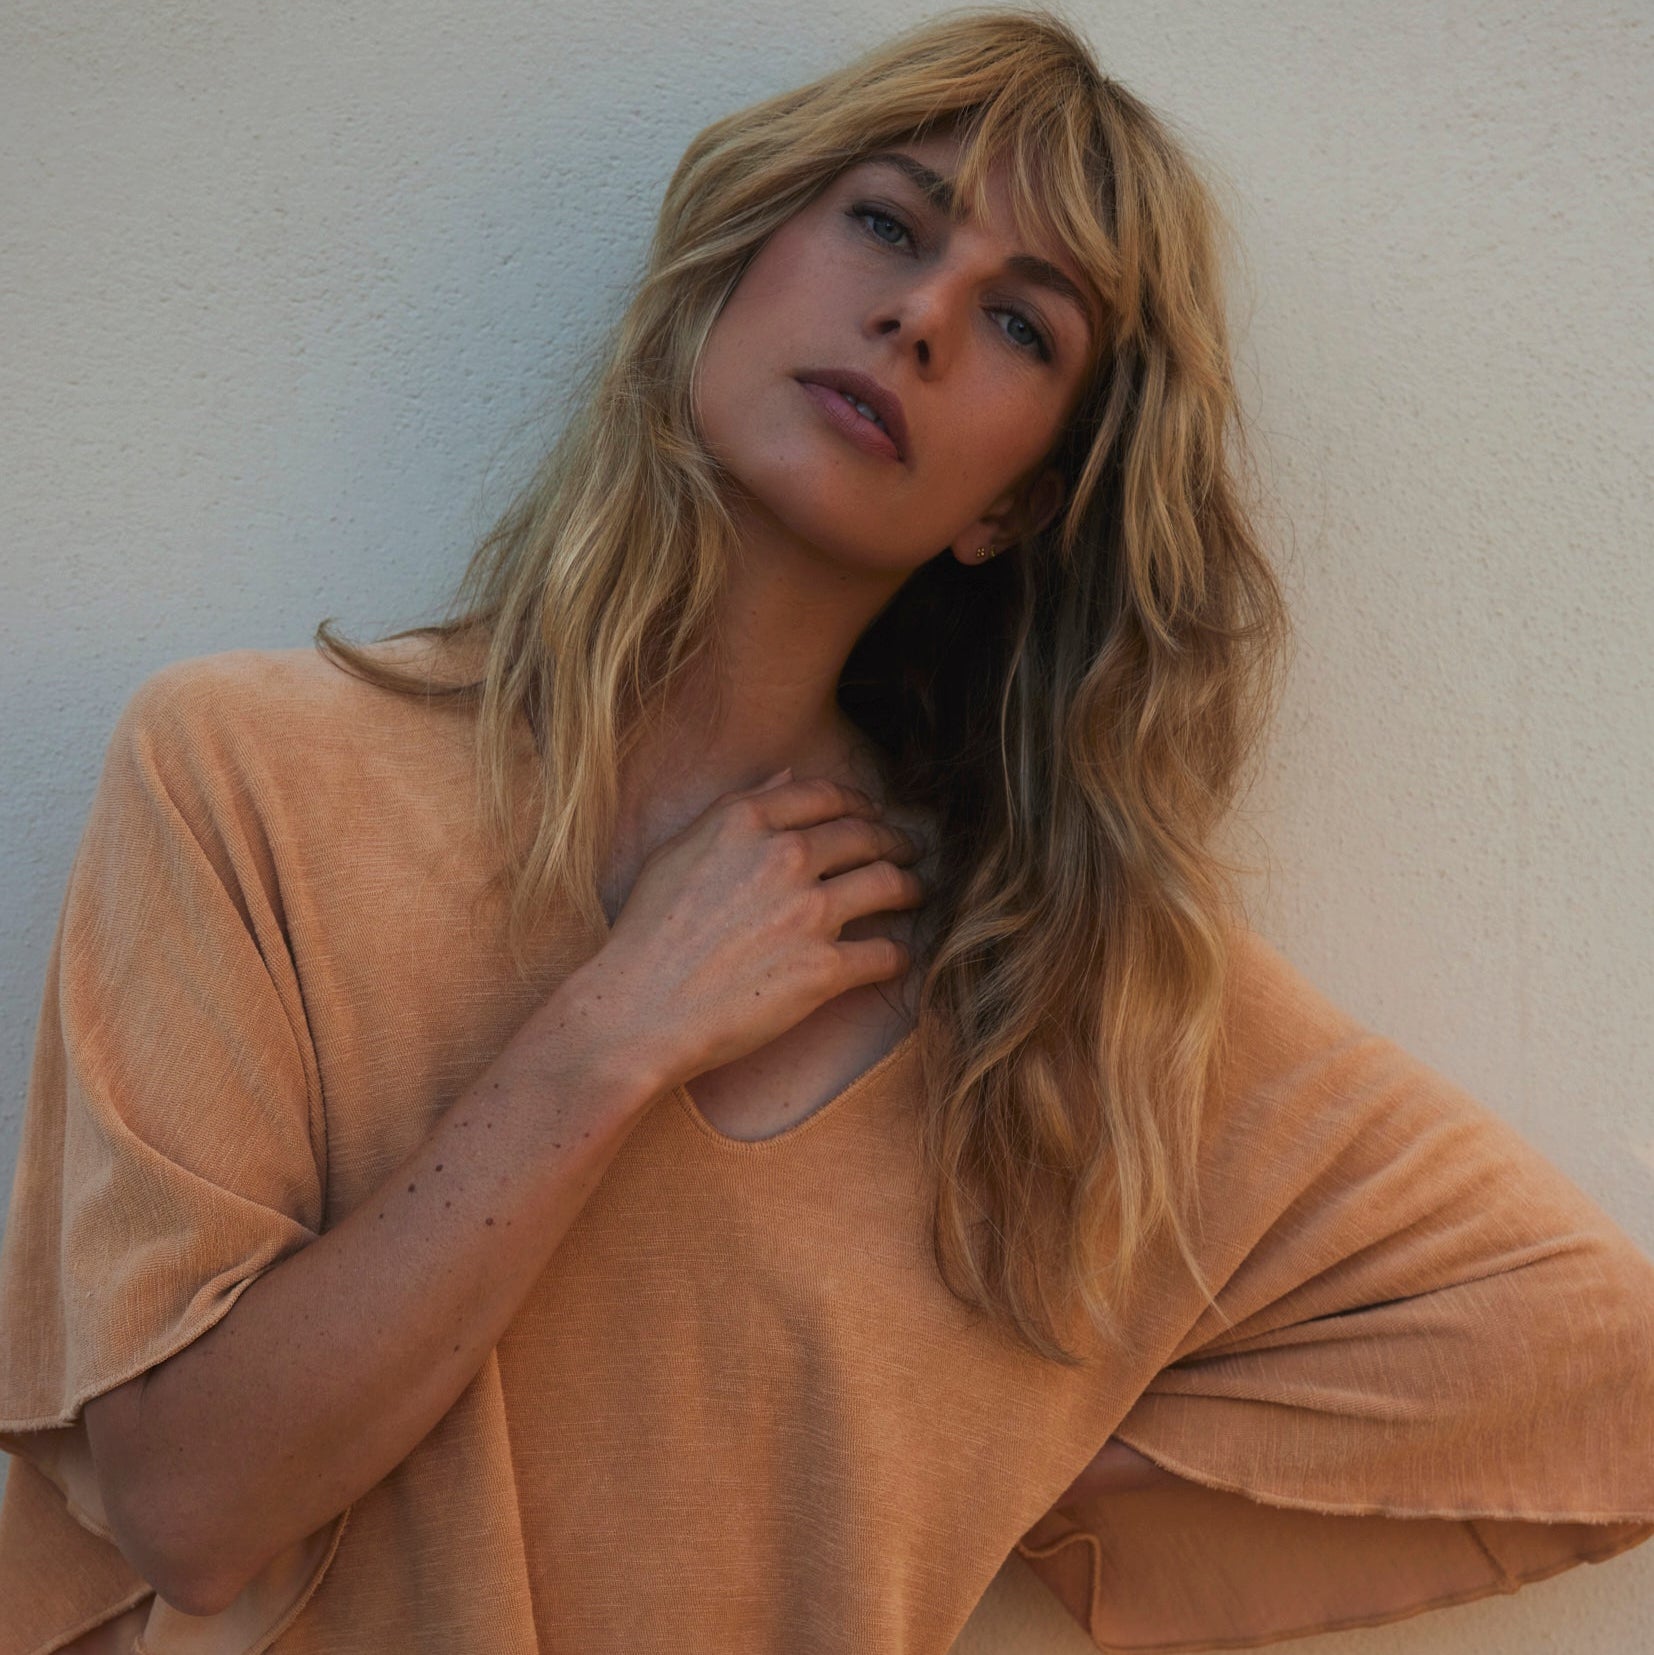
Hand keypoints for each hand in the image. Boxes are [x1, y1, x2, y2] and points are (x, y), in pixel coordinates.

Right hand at [580, 768, 927, 1087]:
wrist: (640, 1009)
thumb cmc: (647, 934)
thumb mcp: (678, 852)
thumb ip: (733, 811)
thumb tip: (784, 777)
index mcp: (745, 822)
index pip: (826, 797)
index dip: (860, 803)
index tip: (872, 813)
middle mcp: (783, 857)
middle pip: (865, 835)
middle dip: (894, 841)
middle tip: (907, 852)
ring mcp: (808, 913)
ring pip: (888, 885)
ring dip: (910, 888)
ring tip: (917, 893)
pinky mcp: (824, 969)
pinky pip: (885, 953)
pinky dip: (900, 955)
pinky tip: (901, 958)